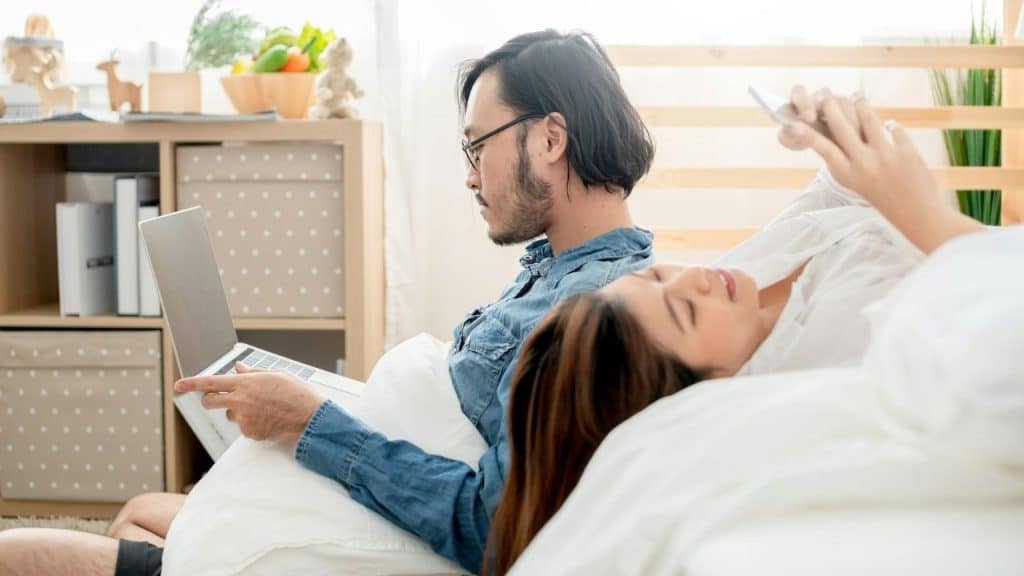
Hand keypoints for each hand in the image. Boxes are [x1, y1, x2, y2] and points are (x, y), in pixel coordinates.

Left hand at [174, 363, 324, 444]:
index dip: (191, 383)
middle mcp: (241, 400)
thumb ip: (252, 372)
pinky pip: (244, 427)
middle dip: (210, 400)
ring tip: (264, 409)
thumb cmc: (297, 394)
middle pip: (210, 402)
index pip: (211, 382)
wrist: (310, 417)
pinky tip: (269, 419)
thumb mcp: (276, 375)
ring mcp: (244, 418)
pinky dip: (253, 424)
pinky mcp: (250, 433)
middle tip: (220, 399)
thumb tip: (238, 369)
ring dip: (240, 412)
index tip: (178, 385)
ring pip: (230, 415)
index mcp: (246, 383)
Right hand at [778, 86, 981, 252]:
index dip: (808, 134)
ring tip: (856, 96)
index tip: (797, 122)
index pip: (824, 148)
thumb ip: (845, 160)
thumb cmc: (882, 196)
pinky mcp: (907, 151)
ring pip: (869, 120)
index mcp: (849, 174)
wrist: (916, 212)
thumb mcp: (856, 183)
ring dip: (861, 105)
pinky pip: (894, 128)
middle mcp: (864, 164)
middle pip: (843, 127)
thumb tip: (837, 132)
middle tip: (827, 95)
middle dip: (833, 108)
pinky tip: (890, 124)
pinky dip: (892, 125)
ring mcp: (886, 156)